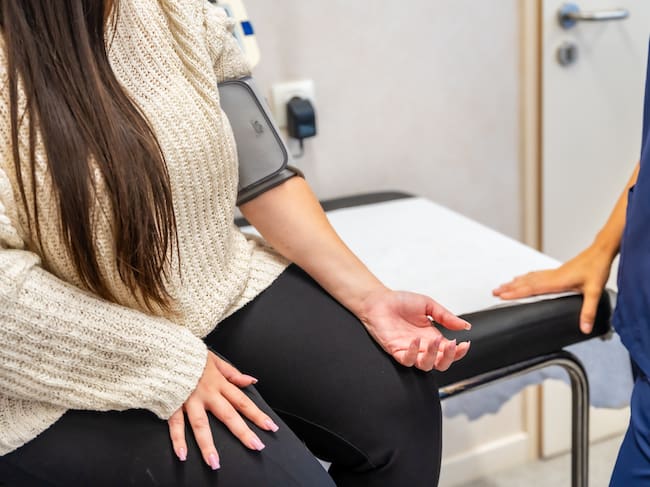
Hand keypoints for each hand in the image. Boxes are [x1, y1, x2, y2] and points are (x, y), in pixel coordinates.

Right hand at [167, 351, 278, 468]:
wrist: (165, 349)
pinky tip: (182, 455)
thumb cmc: (190, 354)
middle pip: (228, 415)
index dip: (257, 415)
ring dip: (208, 444)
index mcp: (219, 383)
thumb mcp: (215, 359)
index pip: (242, 402)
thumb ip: (232, 373)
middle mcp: (207, 394)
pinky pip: (175, 424)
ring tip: (214, 462)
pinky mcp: (172, 403)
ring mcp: (189, 400)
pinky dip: (178, 440)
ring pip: (201, 425)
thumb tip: (251, 380)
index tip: (270, 427)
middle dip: (243, 432)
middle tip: (256, 447)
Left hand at [357, 289, 470, 370]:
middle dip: (449, 357)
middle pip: (440, 363)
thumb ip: (446, 317)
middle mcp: (422, 346)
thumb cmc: (400, 302)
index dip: (459, 351)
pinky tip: (415, 340)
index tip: (465, 343)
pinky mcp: (395, 350)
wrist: (378, 300)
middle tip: (452, 345)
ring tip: (434, 340)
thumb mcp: (428, 305)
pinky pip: (406, 359)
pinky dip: (412, 352)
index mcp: (432, 337)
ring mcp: (409, 350)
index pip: (449, 351)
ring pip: (425, 365)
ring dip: (432, 356)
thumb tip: (465, 325)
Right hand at [492, 244, 613, 333]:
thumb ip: (588, 310)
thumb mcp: (594, 291)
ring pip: (528, 278)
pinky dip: (524, 277)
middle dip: (509, 288)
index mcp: (556, 281)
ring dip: (514, 282)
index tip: (502, 296)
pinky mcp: (556, 272)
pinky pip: (534, 275)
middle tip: (494, 292)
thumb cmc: (596, 268)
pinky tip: (522, 278)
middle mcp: (551, 276)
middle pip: (525, 283)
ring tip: (502, 286)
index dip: (516, 293)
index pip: (531, 288)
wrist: (599, 252)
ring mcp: (552, 273)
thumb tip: (584, 327)